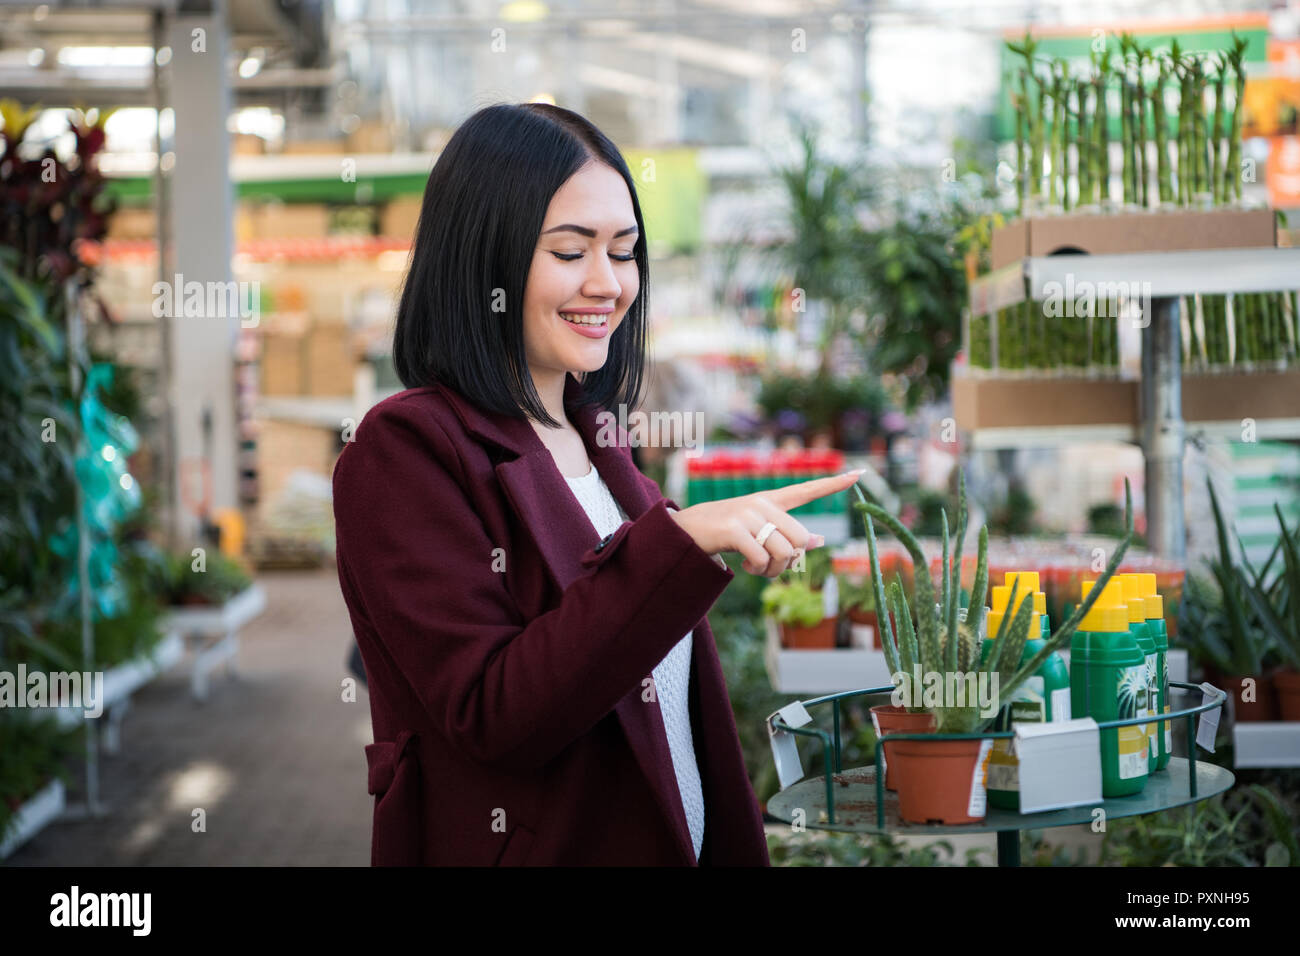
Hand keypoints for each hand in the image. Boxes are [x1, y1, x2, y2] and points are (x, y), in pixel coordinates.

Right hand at [668, 470, 865, 576]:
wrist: (685, 531)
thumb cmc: (725, 533)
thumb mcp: (757, 530)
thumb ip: (786, 533)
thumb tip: (819, 540)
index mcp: (770, 501)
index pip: (806, 490)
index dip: (834, 484)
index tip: (860, 472)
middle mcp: (762, 503)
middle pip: (799, 538)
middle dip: (790, 562)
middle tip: (771, 568)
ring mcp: (747, 515)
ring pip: (783, 552)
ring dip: (773, 571)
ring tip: (756, 568)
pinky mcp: (734, 529)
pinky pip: (762, 559)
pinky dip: (757, 570)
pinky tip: (745, 567)